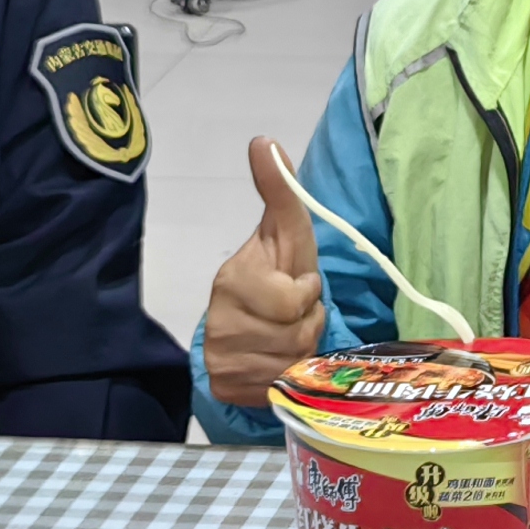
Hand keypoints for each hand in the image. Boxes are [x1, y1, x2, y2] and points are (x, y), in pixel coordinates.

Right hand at [203, 136, 327, 408]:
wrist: (241, 333)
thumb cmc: (273, 276)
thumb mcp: (283, 233)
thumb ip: (280, 191)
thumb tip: (263, 140)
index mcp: (234, 279)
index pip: (296, 298)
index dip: (305, 293)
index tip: (294, 284)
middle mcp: (222, 322)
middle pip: (301, 333)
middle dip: (308, 323)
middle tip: (292, 314)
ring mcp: (221, 359)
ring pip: (295, 361)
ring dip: (302, 350)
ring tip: (284, 335)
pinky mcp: (227, 388)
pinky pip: (281, 386)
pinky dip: (286, 376)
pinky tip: (273, 362)